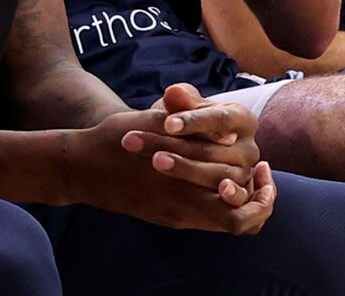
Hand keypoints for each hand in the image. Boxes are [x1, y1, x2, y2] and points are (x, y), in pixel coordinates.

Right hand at [62, 108, 276, 233]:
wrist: (80, 167)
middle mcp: (181, 207)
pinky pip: (206, 219)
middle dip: (259, 200)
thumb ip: (187, 122)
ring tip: (246, 179)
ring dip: (241, 202)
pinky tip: (216, 179)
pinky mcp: (165, 217)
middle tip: (264, 176)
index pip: (240, 207)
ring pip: (226, 224)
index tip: (262, 170)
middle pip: (239, 220)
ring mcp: (173, 215)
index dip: (260, 194)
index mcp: (183, 183)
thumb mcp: (148, 120)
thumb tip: (226, 130)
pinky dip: (220, 203)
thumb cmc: (114, 139)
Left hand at [126, 83, 260, 205]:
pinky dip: (227, 200)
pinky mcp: (239, 197)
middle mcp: (249, 148)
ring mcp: (246, 175)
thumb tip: (174, 93)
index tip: (167, 123)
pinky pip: (237, 202)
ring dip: (184, 170)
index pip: (220, 118)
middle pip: (212, 150)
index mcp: (242, 119)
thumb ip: (181, 100)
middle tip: (135, 141)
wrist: (178, 146)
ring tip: (154, 161)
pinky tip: (212, 194)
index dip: (193, 121)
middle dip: (172, 145)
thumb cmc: (182, 121)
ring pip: (218, 176)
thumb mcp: (181, 107)